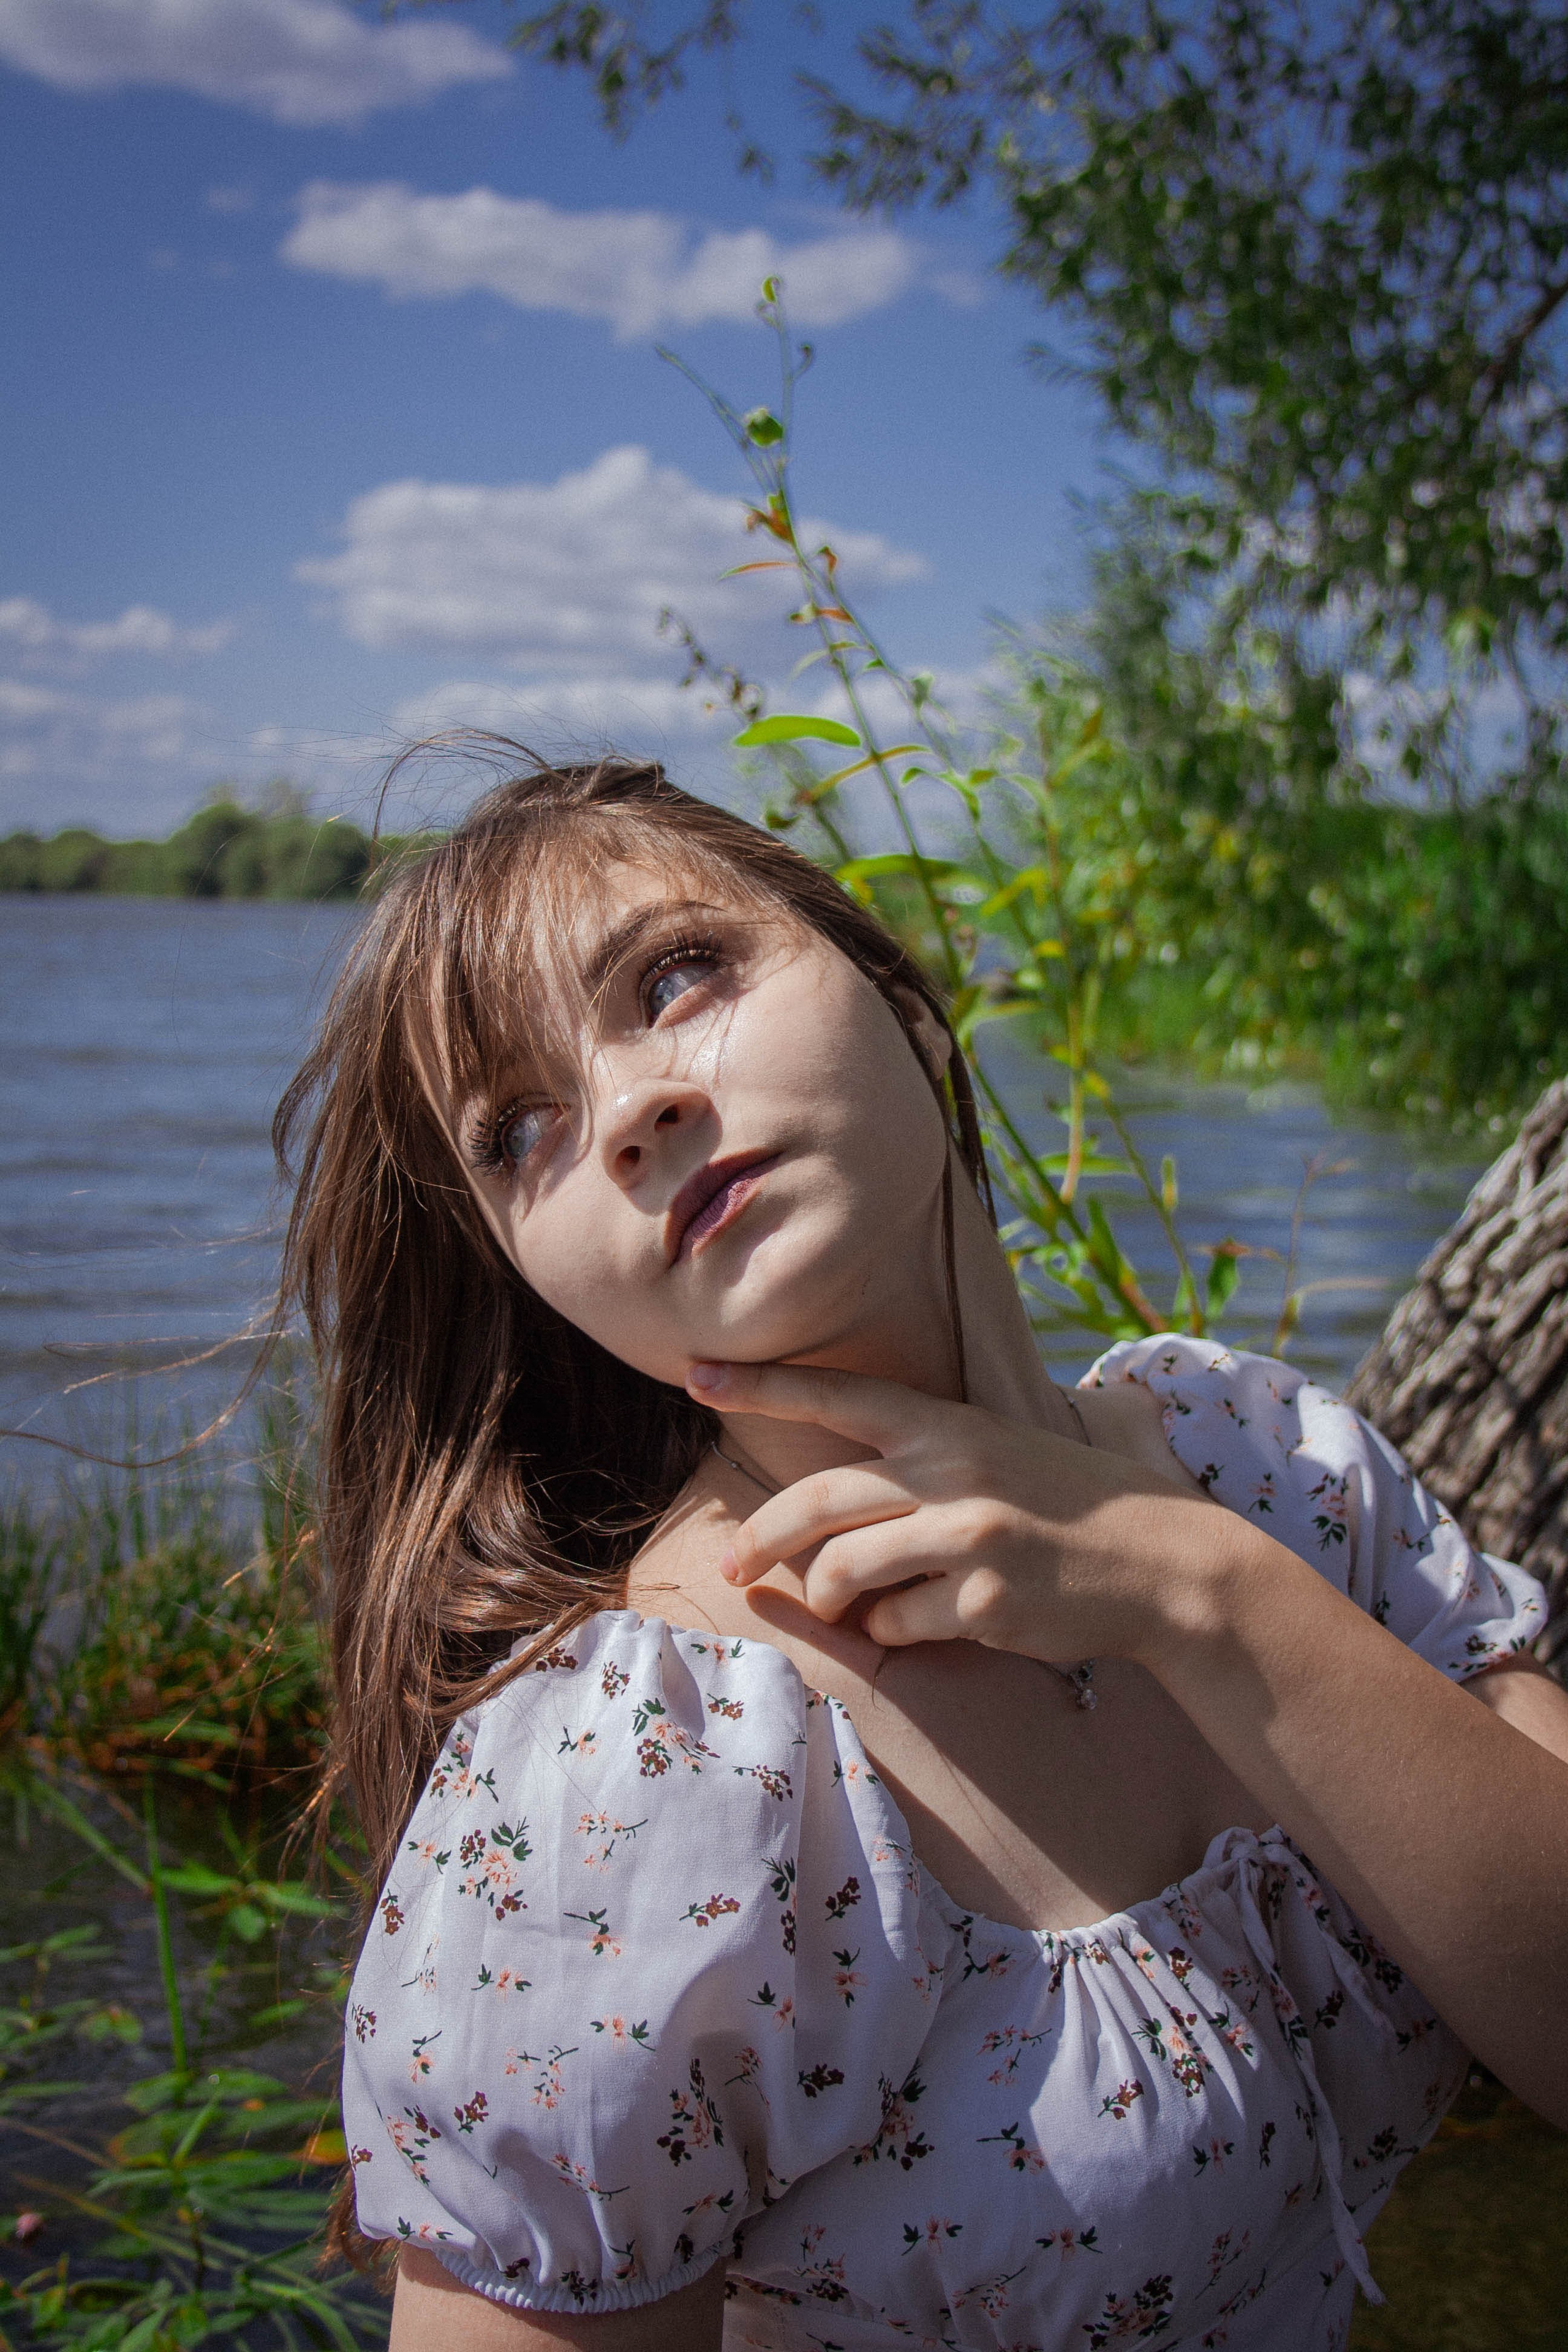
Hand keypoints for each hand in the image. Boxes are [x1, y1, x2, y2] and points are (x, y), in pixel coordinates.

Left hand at [685, 1358, 1239, 1666]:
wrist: (1163, 1564)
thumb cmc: (1072, 1507)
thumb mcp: (1000, 1452)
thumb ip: (924, 1460)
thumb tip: (841, 1502)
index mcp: (949, 1426)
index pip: (838, 1395)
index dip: (761, 1383)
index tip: (693, 1372)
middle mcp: (951, 1471)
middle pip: (816, 1499)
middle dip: (760, 1537)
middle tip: (732, 1563)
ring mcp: (967, 1536)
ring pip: (844, 1568)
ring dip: (825, 1594)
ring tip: (835, 1603)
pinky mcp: (983, 1600)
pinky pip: (898, 1622)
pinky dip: (893, 1629)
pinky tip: (923, 1622)